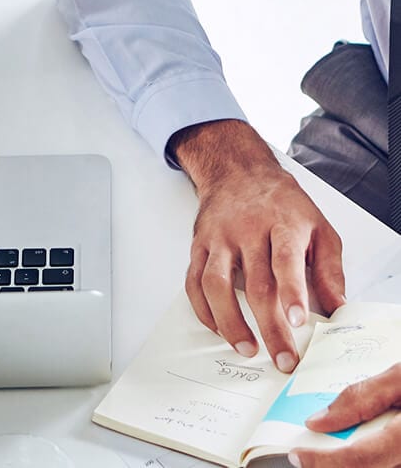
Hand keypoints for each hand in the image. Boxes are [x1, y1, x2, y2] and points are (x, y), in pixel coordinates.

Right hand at [173, 120, 345, 372]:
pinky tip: (218, 328)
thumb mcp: (319, 226)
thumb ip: (330, 267)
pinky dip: (203, 310)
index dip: (291, 292)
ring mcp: (218, 238)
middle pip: (255, 284)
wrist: (236, 171)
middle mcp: (247, 231)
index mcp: (282, 224)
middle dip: (269, 327)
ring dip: (230, 322)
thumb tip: (337, 306)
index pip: (285, 260)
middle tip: (282, 358)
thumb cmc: (281, 202)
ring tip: (246, 348)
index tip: (296, 322)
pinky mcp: (198, 245)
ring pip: (216, 284)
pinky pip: (193, 282)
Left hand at [290, 365, 400, 466]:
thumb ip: (363, 397)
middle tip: (310, 457)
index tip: (297, 456)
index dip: (325, 461)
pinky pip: (389, 464)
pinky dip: (374, 461)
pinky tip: (361, 449)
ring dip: (354, 464)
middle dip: (336, 466)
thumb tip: (321, 420)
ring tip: (331, 452)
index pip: (362, 459)